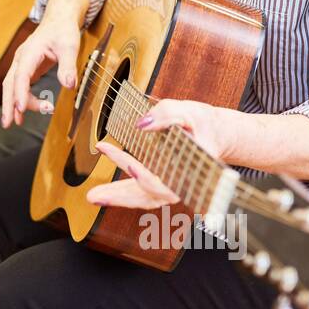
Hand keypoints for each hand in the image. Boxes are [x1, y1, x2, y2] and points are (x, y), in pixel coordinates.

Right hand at [0, 17, 80, 128]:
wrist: (58, 19)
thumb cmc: (63, 31)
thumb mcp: (70, 46)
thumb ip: (68, 66)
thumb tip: (69, 85)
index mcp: (30, 52)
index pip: (21, 75)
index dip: (20, 93)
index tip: (21, 108)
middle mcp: (21, 58)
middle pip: (10, 84)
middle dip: (8, 104)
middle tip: (8, 123)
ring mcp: (22, 63)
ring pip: (12, 86)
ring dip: (13, 104)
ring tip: (17, 122)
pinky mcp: (26, 68)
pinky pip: (20, 85)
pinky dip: (21, 98)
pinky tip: (23, 110)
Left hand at [87, 99, 233, 210]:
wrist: (215, 132)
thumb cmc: (203, 123)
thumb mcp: (187, 111)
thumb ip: (165, 114)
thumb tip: (141, 124)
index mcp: (189, 171)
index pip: (164, 181)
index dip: (146, 176)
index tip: (130, 165)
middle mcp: (179, 184)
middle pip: (148, 197)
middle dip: (120, 197)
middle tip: (93, 196)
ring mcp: (170, 186)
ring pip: (142, 198)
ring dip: (117, 197)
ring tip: (93, 196)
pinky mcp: (162, 183)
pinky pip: (141, 191)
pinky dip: (123, 189)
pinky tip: (105, 189)